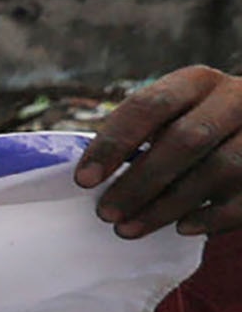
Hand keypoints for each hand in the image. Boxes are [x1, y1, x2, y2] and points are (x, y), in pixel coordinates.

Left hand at [77, 65, 241, 239]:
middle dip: (139, 182)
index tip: (83, 180)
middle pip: (185, 140)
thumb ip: (142, 136)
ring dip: (167, 205)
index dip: (113, 143)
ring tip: (130, 228)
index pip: (150, 106)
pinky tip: (183, 228)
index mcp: (197, 82)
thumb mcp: (174, 117)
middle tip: (106, 213)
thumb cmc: (198, 128)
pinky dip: (211, 217)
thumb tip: (93, 179)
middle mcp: (236, 99)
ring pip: (218, 169)